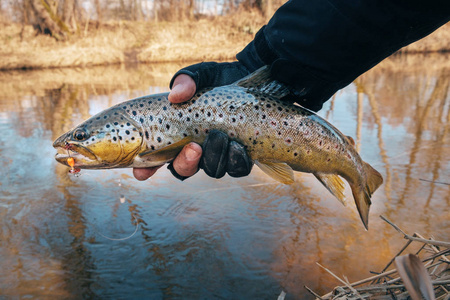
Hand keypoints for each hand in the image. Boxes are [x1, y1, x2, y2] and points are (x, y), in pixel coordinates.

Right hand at [133, 62, 252, 180]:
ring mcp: (218, 154)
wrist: (253, 78)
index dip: (146, 169)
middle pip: (182, 170)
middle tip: (193, 148)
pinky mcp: (240, 156)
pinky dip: (236, 160)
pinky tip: (237, 145)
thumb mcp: (201, 75)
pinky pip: (237, 169)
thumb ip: (187, 81)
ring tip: (219, 136)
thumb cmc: (220, 79)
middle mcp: (195, 148)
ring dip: (213, 157)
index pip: (156, 157)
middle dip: (185, 164)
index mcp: (177, 133)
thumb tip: (176, 96)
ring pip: (211, 170)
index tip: (142, 173)